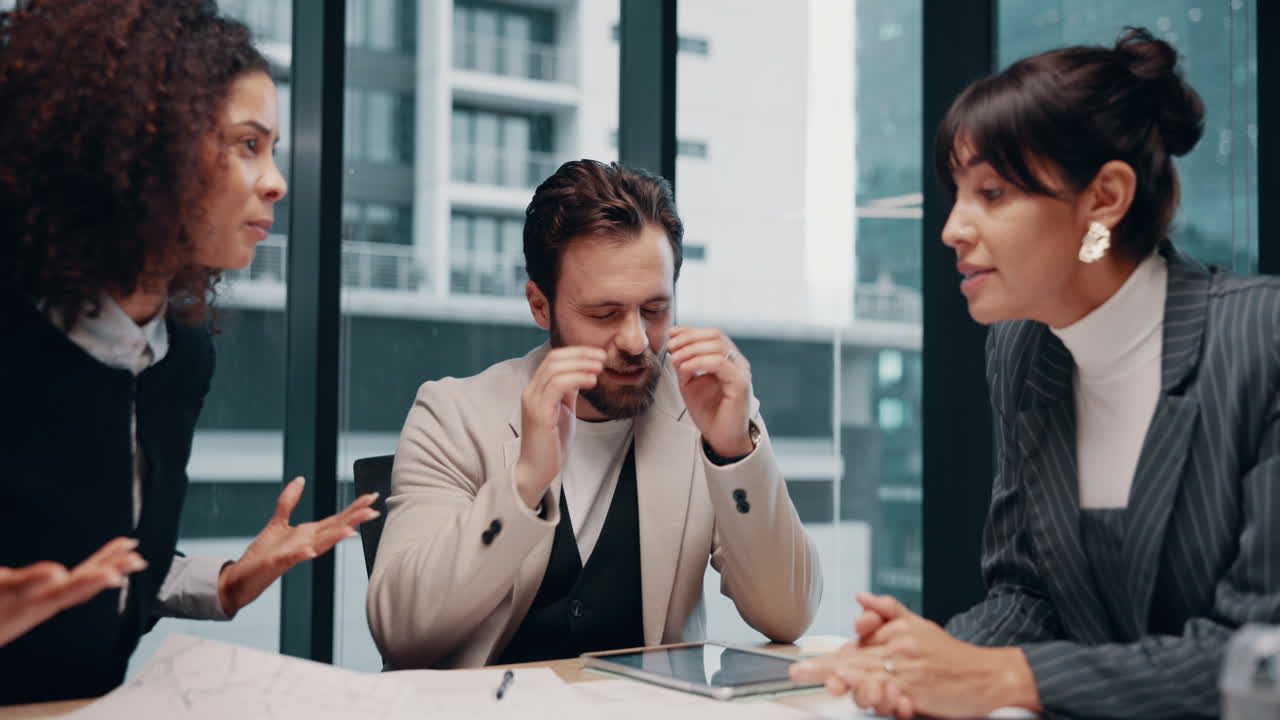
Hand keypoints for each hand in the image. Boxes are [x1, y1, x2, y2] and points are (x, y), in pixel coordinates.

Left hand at [0, 537, 146, 646]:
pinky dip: (40, 582)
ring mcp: (22, 600)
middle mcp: (38, 602)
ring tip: (108, 575)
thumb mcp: (17, 594)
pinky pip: (22, 588)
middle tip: (133, 562)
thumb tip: (59, 573)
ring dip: (85, 583)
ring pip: (58, 592)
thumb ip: (37, 582)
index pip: (86, 578)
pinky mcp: (5, 593)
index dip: (110, 561)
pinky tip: (56, 574)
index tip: (131, 548)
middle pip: (79, 587)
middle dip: (107, 573)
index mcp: (45, 599)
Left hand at [217, 477, 378, 615]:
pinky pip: (292, 557)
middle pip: (334, 530)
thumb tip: (300, 479)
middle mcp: (306, 543)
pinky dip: (302, 554)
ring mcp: (293, 554)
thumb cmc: (262, 555)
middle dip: (353, 521)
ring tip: (351, 530)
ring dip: (335, 538)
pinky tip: (311, 550)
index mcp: (308, 534)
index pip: (336, 519)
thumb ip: (289, 500)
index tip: (371, 497)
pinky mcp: (277, 563)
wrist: (241, 579)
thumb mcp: (278, 522)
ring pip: (319, 544)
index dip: (354, 508)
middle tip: (372, 511)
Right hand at [513, 346, 604, 508]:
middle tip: (603, 357)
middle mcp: (531, 391)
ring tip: (600, 367)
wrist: (537, 470)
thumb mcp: (563, 410)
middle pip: (554, 358)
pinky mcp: (539, 413)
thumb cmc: (551, 442)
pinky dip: (577, 378)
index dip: (577, 352)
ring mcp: (533, 401)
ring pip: (555, 368)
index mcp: (537, 389)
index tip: (599, 355)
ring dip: (581, 364)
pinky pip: (557, 385)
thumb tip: (582, 373)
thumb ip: (568, 392)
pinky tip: (592, 381)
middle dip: (581, 354)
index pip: (554, 358)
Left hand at [668, 326, 752, 456]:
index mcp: (728, 360)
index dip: (690, 330)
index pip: (712, 334)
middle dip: (689, 337)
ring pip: (717, 346)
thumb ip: (684, 365)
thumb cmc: (709, 412)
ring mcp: (741, 372)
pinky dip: (699, 362)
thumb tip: (674, 346)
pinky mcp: (740, 383)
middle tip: (671, 346)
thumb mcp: (690, 383)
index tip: (670, 333)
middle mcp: (738, 363)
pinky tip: (685, 368)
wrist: (721, 438)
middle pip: (715, 335)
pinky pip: (719, 363)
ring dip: (691, 349)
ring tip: (675, 358)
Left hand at [790, 592, 1038, 717]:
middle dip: (824, 670)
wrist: (988, 676)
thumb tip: (859, 597)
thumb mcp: (919, 625)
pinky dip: (878, 696)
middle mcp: (900, 648)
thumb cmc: (950, 656)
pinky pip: (893, 694)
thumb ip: (888, 611)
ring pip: (870, 676)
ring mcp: (909, 670)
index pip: (853, 645)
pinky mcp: (920, 691)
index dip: (826, 658)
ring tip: (826, 683)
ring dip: (845, 681)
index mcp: (895, 633)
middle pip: (854, 661)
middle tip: (798, 673)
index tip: (801, 665)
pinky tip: (863, 695)